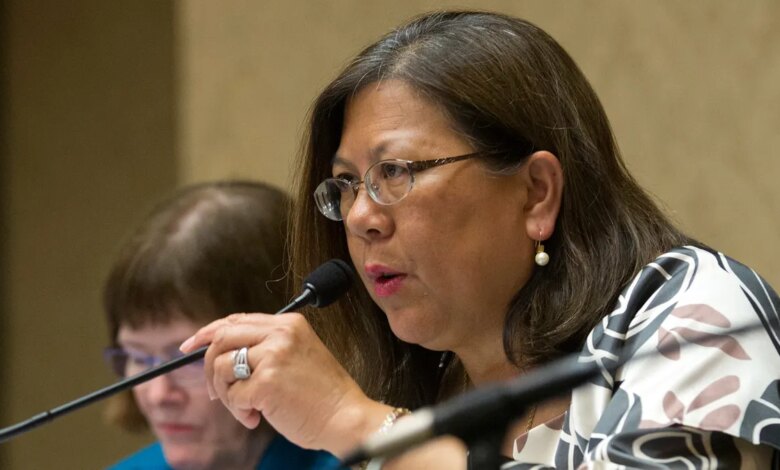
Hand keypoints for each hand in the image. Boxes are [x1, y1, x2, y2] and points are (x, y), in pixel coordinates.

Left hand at [180, 312, 386, 453]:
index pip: (236, 320)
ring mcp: (273, 356)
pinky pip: (232, 395)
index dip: (208, 333)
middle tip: (215, 391)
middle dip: (208, 367)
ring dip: (226, 395)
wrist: (346, 417)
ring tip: (246, 409)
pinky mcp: (266, 382)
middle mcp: (280, 334)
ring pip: (221, 368)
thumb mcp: (298, 355)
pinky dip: (239, 411)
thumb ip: (267, 347)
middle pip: (221, 338)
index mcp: (288, 324)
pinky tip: (257, 418)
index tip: (190, 346)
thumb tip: (223, 352)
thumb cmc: (323, 394)